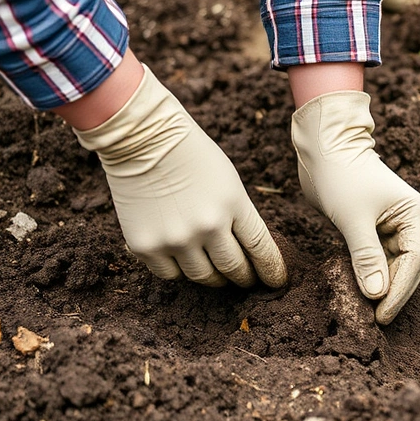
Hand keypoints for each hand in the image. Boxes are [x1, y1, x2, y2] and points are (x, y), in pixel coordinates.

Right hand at [74, 66, 286, 287]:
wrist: (143, 139)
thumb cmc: (192, 157)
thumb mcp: (229, 183)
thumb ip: (238, 217)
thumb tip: (247, 254)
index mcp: (234, 206)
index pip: (261, 249)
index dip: (271, 270)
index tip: (276, 282)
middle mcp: (207, 226)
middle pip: (233, 269)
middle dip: (244, 278)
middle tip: (247, 281)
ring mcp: (175, 238)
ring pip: (202, 276)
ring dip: (213, 278)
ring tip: (217, 274)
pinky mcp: (146, 246)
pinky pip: (170, 274)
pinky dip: (179, 271)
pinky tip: (184, 261)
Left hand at [291, 91, 419, 323]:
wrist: (323, 144)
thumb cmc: (340, 174)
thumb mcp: (353, 218)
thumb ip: (366, 256)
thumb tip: (377, 294)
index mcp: (414, 214)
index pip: (415, 261)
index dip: (400, 291)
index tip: (383, 314)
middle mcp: (408, 220)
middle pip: (408, 266)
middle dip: (393, 292)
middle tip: (377, 319)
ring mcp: (391, 224)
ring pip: (392, 264)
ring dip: (382, 286)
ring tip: (368, 311)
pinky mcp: (372, 227)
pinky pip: (376, 257)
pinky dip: (369, 274)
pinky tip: (360, 291)